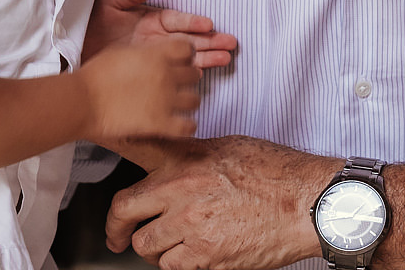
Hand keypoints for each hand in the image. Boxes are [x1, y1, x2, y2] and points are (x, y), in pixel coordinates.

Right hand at [79, 39, 201, 141]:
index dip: (186, 55)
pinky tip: (181, 124)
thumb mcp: (121, 51)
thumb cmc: (95, 76)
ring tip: (179, 105)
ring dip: (188, 102)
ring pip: (195, 100)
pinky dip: (188, 126)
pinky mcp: (160, 123)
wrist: (82, 101)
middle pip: (195, 74)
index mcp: (156, 55)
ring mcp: (165, 100)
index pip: (188, 49)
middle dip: (188, 78)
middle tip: (179, 83)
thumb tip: (154, 54)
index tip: (182, 60)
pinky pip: (188, 126)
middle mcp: (166, 75)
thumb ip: (144, 52)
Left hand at [85, 0, 237, 69]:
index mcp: (152, 20)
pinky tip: (202, 75)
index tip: (208, 25)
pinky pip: (174, 73)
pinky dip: (188, 74)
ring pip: (187, 56)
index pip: (177, 20)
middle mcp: (159, 38)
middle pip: (190, 39)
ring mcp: (157, 56)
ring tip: (226, 58)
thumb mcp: (109, 3)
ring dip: (207, 57)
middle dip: (210, 41)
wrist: (75, 51)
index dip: (193, 22)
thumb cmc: (92, 23)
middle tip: (231, 44)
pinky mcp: (152, 71)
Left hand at [104, 135, 332, 269]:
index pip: (134, 153)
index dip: (109, 155)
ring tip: (166, 245)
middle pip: (124, 212)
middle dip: (116, 227)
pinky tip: (189, 256)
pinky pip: (172, 267)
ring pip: (146, 247)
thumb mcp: (228, 147)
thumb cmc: (277, 172)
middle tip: (117, 235)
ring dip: (152, 248)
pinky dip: (176, 265)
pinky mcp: (206, 257)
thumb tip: (171, 159)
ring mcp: (191, 226)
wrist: (306, 201)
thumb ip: (192, 155)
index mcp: (186, 160)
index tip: (98, 164)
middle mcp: (182, 191)